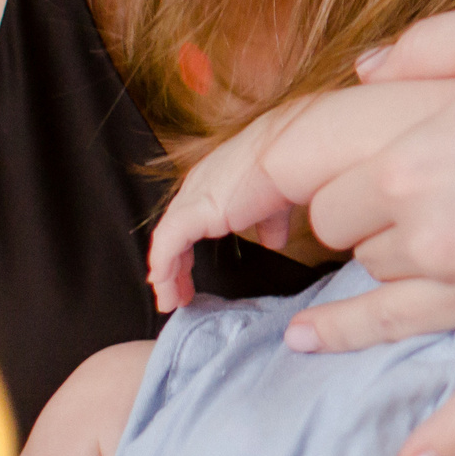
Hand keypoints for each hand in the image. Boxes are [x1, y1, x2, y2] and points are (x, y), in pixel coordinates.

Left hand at [147, 115, 308, 311]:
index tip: (190, 271)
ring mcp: (191, 199)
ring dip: (167, 275)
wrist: (289, 155)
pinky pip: (165, 248)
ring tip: (171, 300)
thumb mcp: (275, 201)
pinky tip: (168, 291)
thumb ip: (269, 222)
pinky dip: (164, 271)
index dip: (189, 246)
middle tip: (179, 291)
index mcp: (215, 181)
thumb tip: (274, 242)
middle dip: (175, 264)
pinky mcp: (190, 214)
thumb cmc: (289, 169)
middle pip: (173, 231)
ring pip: (165, 242)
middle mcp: (197, 186)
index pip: (191, 218)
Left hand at [285, 0, 454, 455]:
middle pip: (359, 254)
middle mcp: (436, 235)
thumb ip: (422, 45)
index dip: (338, 188)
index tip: (352, 182)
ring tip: (308, 338)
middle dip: (363, 235)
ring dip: (352, 323)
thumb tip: (366, 68)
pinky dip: (448, 435)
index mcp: (413, 162)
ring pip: (393, 313)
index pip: (329, 198)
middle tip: (377, 221)